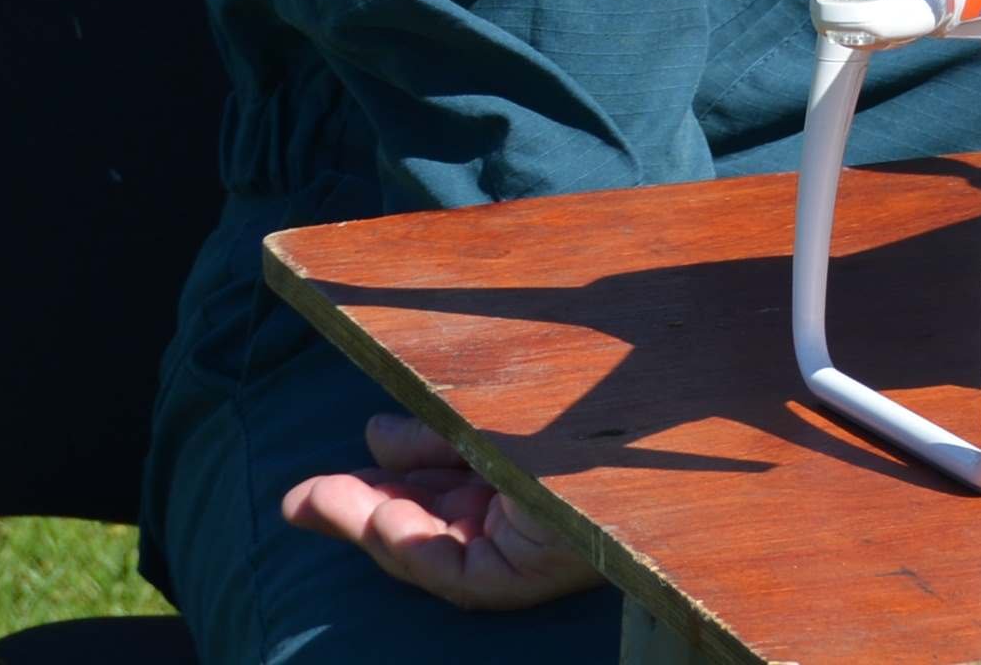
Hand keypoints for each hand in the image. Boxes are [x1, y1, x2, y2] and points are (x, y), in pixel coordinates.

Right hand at [281, 411, 596, 611]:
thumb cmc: (602, 405)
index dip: (391, 471)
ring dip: (366, 526)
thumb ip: (443, 431)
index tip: (341, 458)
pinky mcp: (529, 575)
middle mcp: (529, 509)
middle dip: (359, 506)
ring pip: (427, 547)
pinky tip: (387, 523)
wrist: (683, 429)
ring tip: (309, 502)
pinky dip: (415, 548)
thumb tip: (376, 435)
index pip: (446, 477)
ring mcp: (528, 544)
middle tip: (297, 499)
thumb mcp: (502, 411)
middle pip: (426, 518)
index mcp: (532, 467)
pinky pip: (459, 572)